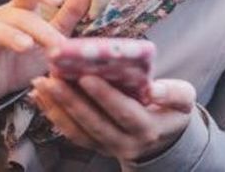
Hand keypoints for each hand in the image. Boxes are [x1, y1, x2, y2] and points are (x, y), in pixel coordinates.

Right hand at [0, 0, 92, 105]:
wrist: (1, 85)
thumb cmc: (29, 54)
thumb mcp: (53, 34)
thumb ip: (70, 12)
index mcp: (21, 9)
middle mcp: (0, 19)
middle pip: (16, 14)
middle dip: (38, 28)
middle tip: (56, 45)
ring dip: (9, 36)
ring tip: (26, 46)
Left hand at [30, 74, 195, 161]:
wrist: (164, 138)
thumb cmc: (172, 109)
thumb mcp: (183, 98)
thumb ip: (172, 93)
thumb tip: (153, 88)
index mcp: (147, 129)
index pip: (123, 112)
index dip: (104, 96)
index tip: (86, 76)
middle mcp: (124, 143)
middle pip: (93, 123)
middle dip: (70, 100)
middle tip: (51, 77)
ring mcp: (106, 148)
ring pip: (77, 130)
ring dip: (56, 107)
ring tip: (41, 83)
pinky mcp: (93, 146)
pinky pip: (70, 133)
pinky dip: (53, 114)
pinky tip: (41, 95)